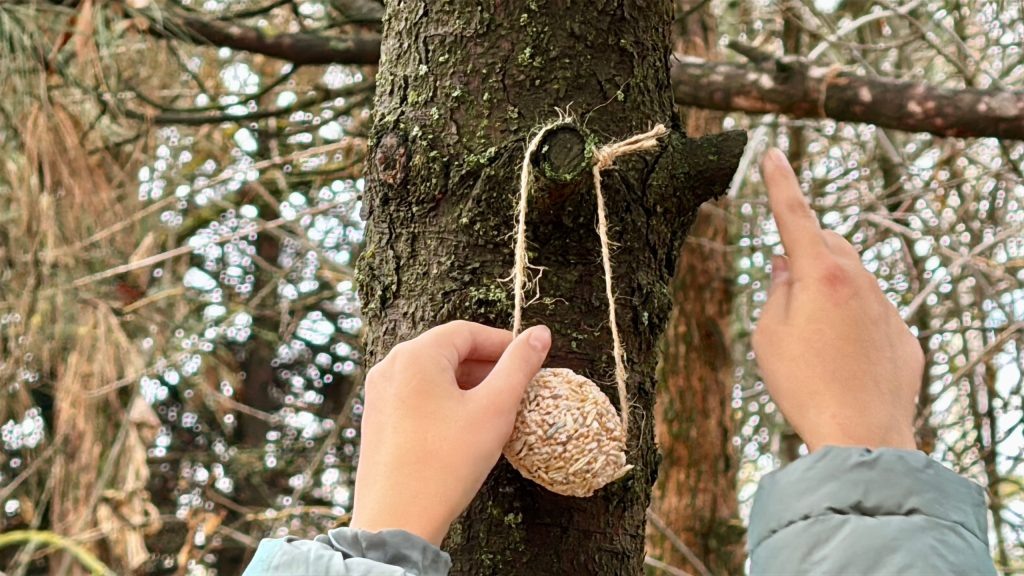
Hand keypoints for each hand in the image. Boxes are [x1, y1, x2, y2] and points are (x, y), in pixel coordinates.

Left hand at [350, 321, 550, 544]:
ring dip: (467, 384)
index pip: (467, 331)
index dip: (502, 342)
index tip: (529, 360)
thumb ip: (519, 366)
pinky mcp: (377, 419)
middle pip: (447, 351)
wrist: (398, 519)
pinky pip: (417, 395)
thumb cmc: (447, 462)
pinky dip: (445, 400)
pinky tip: (465, 427)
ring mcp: (379, 393)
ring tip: (495, 410)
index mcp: (416, 355)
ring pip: (433, 374)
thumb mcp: (494, 409)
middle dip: (486, 365)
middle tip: (517, 388)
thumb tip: (540, 334)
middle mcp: (390, 366)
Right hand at [752, 149, 921, 451]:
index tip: (771, 153)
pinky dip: (855, 325)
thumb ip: (775, 291)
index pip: (794, 215)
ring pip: (856, 280)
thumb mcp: (769, 336)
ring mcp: (888, 308)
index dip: (779, 182)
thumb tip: (785, 266)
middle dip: (807, 252)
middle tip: (787, 291)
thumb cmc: (804, 385)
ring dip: (832, 293)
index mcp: (821, 274)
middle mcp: (861, 281)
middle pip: (830, 244)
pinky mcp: (906, 337)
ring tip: (816, 346)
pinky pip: (876, 315)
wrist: (862, 437)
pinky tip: (844, 366)